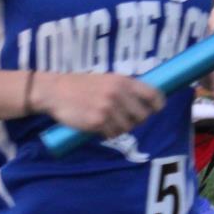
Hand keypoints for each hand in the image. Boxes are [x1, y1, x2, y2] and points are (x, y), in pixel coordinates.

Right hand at [36, 71, 163, 138]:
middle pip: (142, 116)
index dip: (157, 105)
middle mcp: (118, 94)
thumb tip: (144, 102)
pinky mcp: (98, 122)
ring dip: (120, 128)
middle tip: (126, 119)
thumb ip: (124, 88)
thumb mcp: (106, 79)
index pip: (153, 94)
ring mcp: (108, 108)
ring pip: (128, 128)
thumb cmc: (81, 86)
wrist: (56, 92)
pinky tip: (100, 127)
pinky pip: (112, 134)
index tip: (155, 109)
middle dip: (136, 120)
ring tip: (109, 122)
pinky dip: (108, 133)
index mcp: (123, 81)